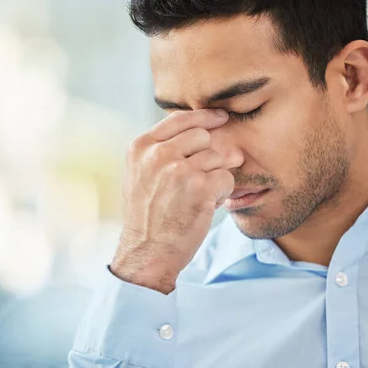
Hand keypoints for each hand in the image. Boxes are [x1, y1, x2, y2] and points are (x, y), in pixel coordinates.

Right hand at [110, 109, 233, 293]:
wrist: (147, 252)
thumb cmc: (147, 216)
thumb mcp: (141, 175)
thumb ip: (164, 149)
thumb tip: (211, 131)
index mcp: (141, 147)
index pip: (180, 118)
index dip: (205, 116)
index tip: (220, 117)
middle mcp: (159, 154)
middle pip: (203, 136)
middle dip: (209, 155)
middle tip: (199, 179)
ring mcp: (179, 170)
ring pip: (217, 157)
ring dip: (215, 177)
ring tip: (198, 197)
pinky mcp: (200, 188)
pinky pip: (227, 178)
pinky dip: (222, 193)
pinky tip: (206, 205)